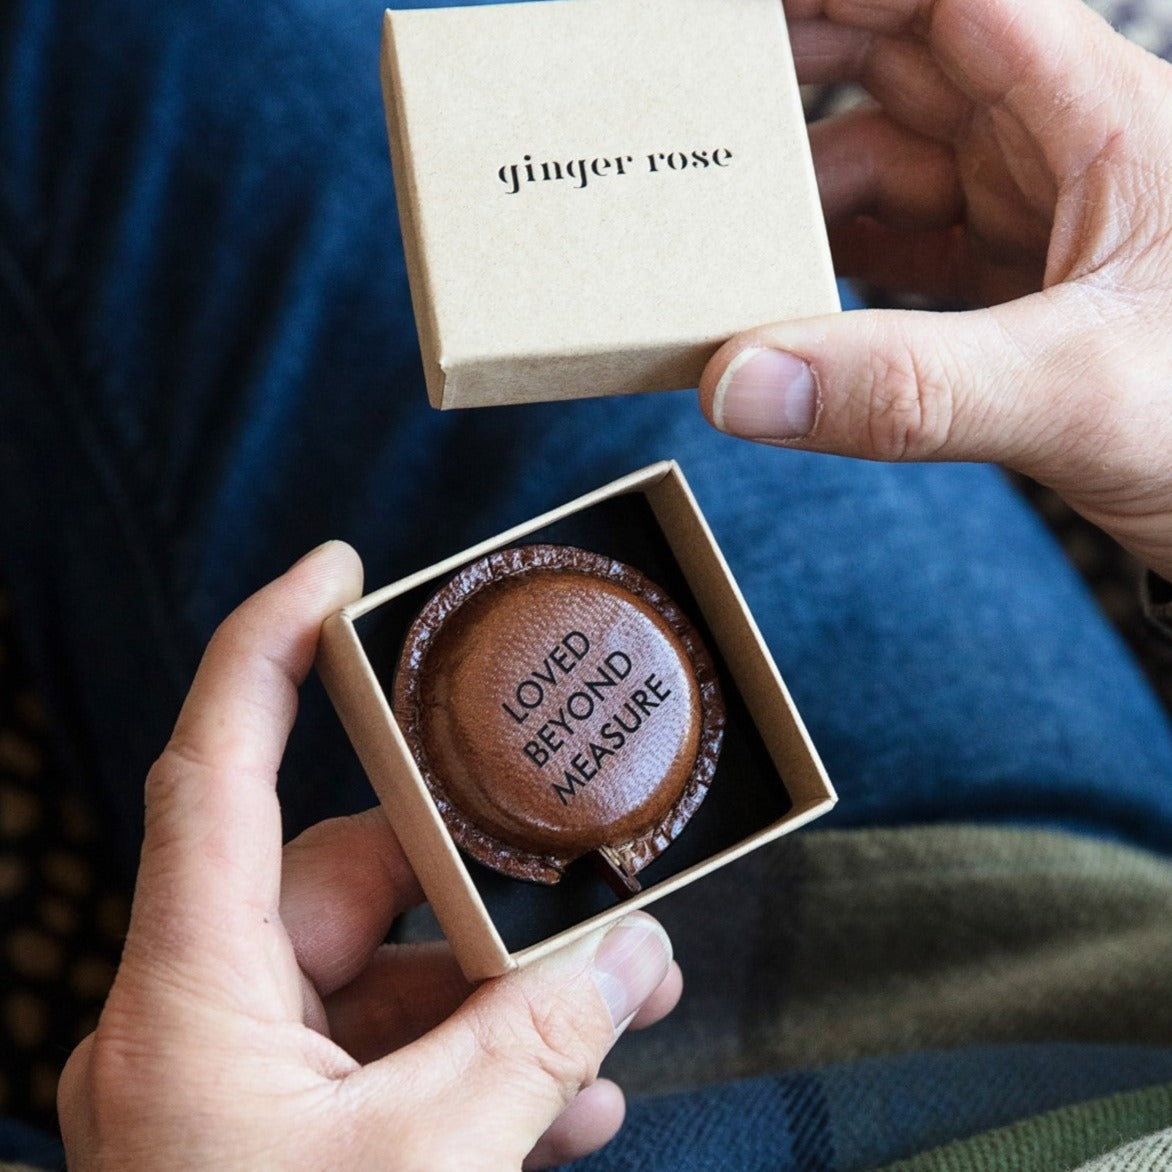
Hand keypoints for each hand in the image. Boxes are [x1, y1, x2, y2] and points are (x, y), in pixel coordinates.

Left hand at [57, 542, 680, 1169]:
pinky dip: (481, 1065)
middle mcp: (204, 1015)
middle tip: (605, 889)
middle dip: (490, 883)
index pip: (218, 765)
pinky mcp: (286, 1138)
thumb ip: (535, 1052)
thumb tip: (632, 959)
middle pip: (355, 883)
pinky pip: (393, 1062)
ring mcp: (243, 1083)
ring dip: (507, 986)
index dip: (272, 645)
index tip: (340, 567)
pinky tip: (578, 1101)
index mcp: (190, 995)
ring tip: (629, 1000)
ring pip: (390, 979)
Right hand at [700, 0, 1171, 578]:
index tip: (738, 12)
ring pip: (891, 158)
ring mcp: (1031, 219)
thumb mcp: (1079, 395)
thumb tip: (741, 382)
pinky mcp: (1010, 289)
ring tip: (716, 213)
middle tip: (693, 90)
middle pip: (904, 59)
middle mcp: (1058, 149)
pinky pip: (899, 244)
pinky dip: (834, 259)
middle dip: (799, 63)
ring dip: (804, 182)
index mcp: (1098, 115)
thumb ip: (910, 389)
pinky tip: (782, 284)